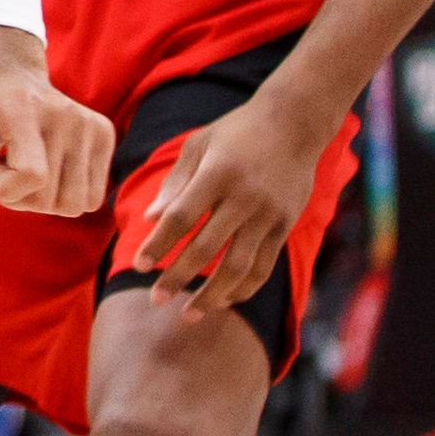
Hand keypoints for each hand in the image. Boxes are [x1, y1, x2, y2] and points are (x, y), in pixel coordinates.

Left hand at [0, 26, 113, 225]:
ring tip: (29, 168)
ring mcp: (89, 123)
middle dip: (20, 198)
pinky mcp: (104, 133)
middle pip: (51, 198)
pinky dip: (67, 195)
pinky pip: (93, 199)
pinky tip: (50, 167)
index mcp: (22, 109)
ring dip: (44, 201)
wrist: (6, 75)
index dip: (5, 188)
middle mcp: (64, 113)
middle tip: (7, 168)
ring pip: (75, 205)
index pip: (33, 175)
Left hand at [124, 89, 331, 311]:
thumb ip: (174, 184)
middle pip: (207, 247)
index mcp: (217, 174)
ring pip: (239, 265)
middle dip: (178, 277)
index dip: (158, 244)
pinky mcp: (286, 223)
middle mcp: (245, 197)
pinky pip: (264, 264)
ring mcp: (269, 213)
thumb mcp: (199, 145)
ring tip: (189, 313)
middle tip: (155, 300)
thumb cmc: (237, 132)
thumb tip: (149, 220)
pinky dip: (244, 287)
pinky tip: (225, 300)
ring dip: (213, 294)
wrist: (296, 122)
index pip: (181, 218)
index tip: (138, 266)